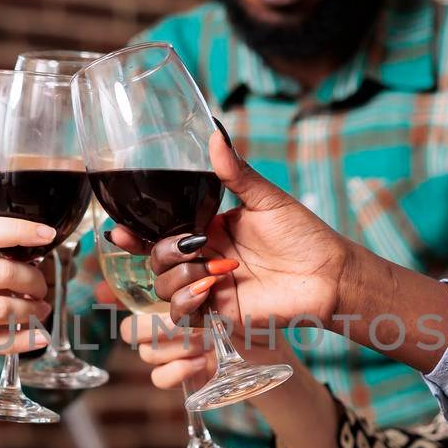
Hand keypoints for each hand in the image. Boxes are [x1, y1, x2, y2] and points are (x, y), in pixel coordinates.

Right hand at [0, 217, 52, 376]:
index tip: (47, 234)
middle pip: (2, 274)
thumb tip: (22, 256)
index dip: (20, 229)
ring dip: (32, 311)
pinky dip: (23, 340)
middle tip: (42, 287)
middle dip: (34, 280)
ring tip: (40, 311)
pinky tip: (38, 338)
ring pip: (2, 310)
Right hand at [111, 131, 352, 332]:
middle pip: (155, 258)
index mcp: (208, 228)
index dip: (135, 233)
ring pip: (163, 286)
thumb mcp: (266, 198)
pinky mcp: (218, 313)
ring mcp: (208, 287)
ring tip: (218, 269)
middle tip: (194, 245)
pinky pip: (183, 313)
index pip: (160, 230)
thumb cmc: (304, 235)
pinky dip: (187, 300)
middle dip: (162, 251)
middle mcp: (203, 258)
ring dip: (181, 275)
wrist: (329, 275)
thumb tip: (214, 135)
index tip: (119, 228)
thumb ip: (235, 172)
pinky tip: (209, 288)